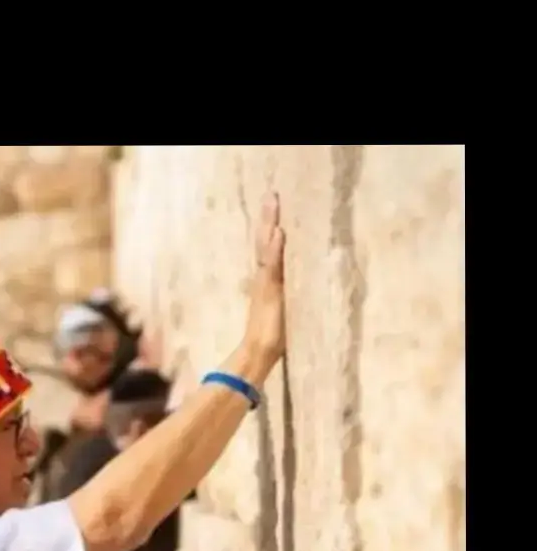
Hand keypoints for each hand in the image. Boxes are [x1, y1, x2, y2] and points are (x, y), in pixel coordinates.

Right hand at [243, 193, 285, 380]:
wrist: (256, 354)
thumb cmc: (271, 341)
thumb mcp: (284, 313)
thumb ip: (287, 298)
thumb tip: (295, 290)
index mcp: (268, 282)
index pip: (269, 250)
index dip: (271, 229)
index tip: (275, 209)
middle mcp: (264, 279)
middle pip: (265, 242)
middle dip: (268, 219)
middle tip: (272, 195)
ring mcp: (264, 284)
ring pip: (265, 248)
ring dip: (269, 225)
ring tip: (272, 202)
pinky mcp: (268, 291)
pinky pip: (271, 265)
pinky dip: (273, 248)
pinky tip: (278, 232)